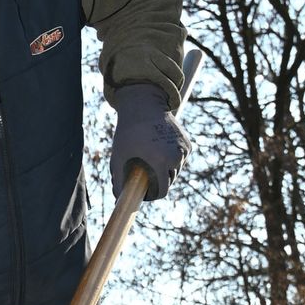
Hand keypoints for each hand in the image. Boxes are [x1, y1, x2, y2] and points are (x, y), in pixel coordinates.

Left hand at [110, 83, 190, 200]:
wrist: (144, 105)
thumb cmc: (128, 131)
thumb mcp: (119, 155)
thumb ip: (117, 178)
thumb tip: (116, 198)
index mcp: (161, 161)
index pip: (163, 191)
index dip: (152, 195)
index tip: (144, 193)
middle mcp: (177, 156)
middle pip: (169, 181)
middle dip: (158, 182)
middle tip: (145, 176)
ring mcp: (184, 149)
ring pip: (176, 170)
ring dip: (165, 171)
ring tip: (151, 164)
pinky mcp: (187, 143)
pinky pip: (180, 160)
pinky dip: (172, 160)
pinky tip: (160, 152)